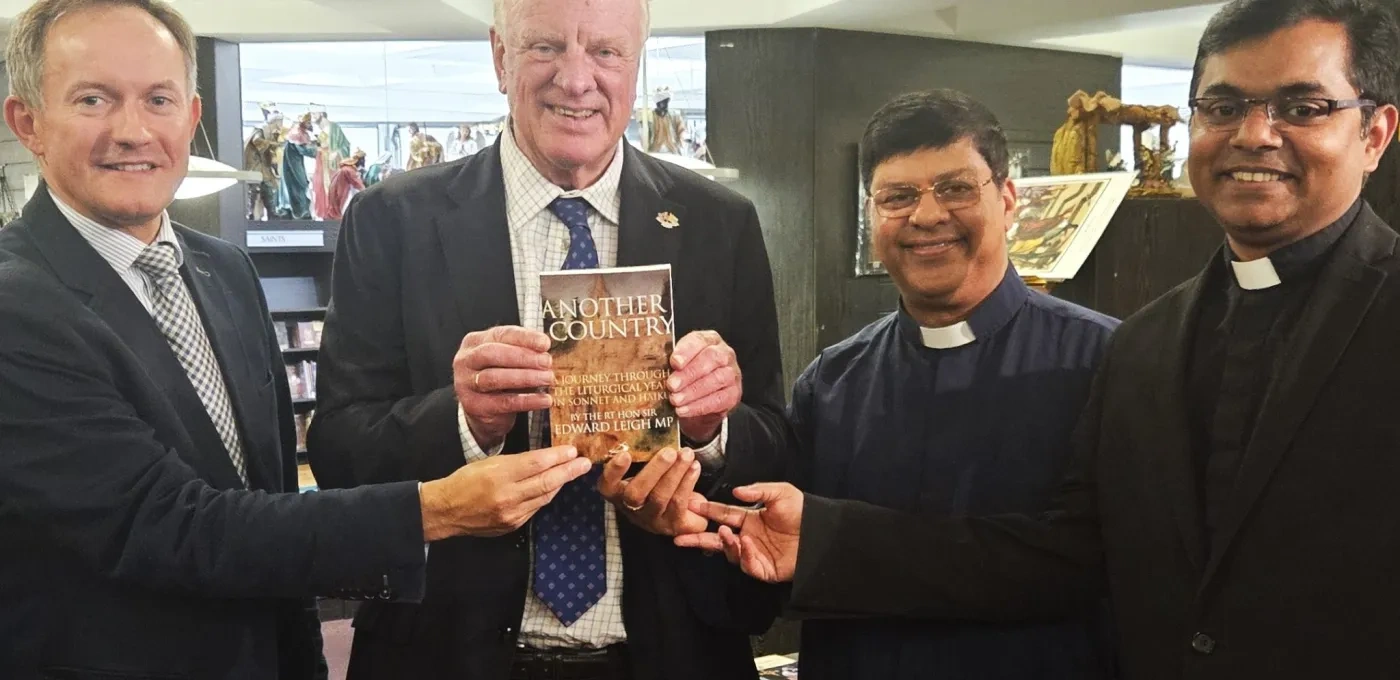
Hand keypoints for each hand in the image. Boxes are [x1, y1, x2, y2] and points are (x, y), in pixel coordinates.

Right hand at [419, 445, 590, 539]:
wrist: (447, 510)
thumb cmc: (466, 480)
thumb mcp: (489, 463)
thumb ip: (517, 462)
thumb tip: (545, 459)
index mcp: (499, 475)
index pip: (536, 464)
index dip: (557, 457)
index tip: (572, 451)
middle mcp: (508, 496)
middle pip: (546, 482)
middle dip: (569, 472)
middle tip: (585, 464)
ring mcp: (511, 514)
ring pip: (544, 497)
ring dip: (560, 484)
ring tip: (573, 472)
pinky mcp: (512, 525)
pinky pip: (535, 508)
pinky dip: (545, 496)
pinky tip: (552, 487)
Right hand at [453, 326, 553, 449]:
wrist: (483, 409)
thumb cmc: (499, 376)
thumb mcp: (509, 360)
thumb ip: (524, 352)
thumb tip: (546, 351)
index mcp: (475, 342)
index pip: (500, 334)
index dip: (524, 338)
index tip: (545, 343)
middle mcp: (465, 360)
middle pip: (492, 353)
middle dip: (523, 357)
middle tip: (547, 362)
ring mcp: (465, 384)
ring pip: (494, 378)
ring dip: (525, 377)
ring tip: (547, 378)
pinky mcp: (474, 406)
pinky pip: (503, 403)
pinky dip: (527, 401)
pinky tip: (544, 399)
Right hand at [597, 447, 706, 535]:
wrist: (680, 512)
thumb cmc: (658, 482)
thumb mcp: (646, 468)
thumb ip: (644, 453)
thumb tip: (653, 426)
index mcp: (618, 492)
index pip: (607, 485)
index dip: (613, 471)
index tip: (624, 454)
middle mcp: (631, 508)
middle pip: (635, 493)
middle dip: (654, 470)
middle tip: (669, 451)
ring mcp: (652, 519)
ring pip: (660, 498)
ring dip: (675, 473)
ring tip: (687, 454)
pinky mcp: (673, 526)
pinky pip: (679, 504)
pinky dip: (688, 482)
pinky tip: (694, 467)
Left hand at [668, 330, 740, 442]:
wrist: (702, 400)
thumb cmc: (687, 376)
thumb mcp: (678, 365)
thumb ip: (668, 363)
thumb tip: (647, 367)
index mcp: (709, 340)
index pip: (700, 340)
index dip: (687, 351)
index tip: (674, 362)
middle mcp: (724, 354)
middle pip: (711, 359)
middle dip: (689, 373)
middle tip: (671, 385)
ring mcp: (732, 374)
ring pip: (716, 380)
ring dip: (693, 391)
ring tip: (675, 400)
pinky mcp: (733, 394)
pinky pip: (718, 400)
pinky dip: (699, 406)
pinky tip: (684, 410)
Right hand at [674, 483, 803, 582]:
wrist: (822, 534)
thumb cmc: (803, 513)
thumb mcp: (781, 493)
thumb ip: (758, 491)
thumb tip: (735, 492)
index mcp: (750, 519)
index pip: (723, 514)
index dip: (707, 510)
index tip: (690, 505)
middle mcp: (748, 537)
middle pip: (718, 538)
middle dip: (698, 537)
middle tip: (680, 537)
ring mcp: (755, 554)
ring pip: (730, 552)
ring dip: (725, 543)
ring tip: (724, 533)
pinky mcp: (764, 569)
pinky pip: (747, 565)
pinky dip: (743, 555)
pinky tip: (745, 544)